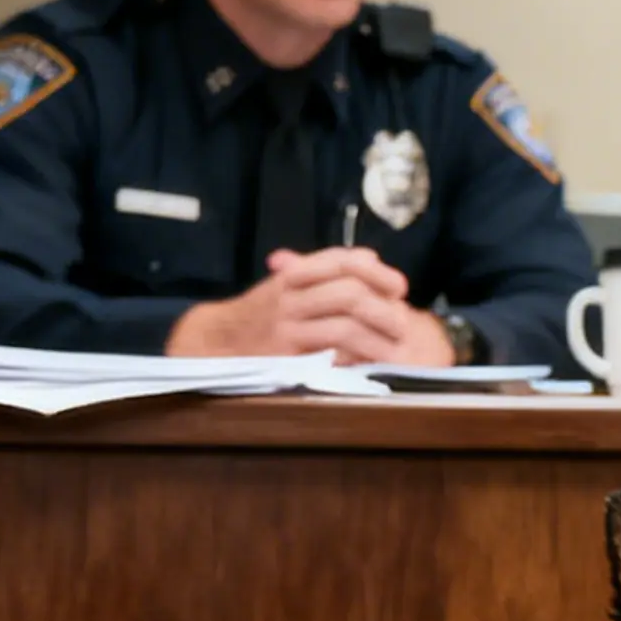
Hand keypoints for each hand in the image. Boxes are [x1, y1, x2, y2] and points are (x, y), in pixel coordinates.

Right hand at [169, 247, 434, 363]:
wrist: (217, 340)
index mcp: (294, 275)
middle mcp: (290, 298)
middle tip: (403, 324)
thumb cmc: (264, 312)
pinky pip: (330, 358)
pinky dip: (355, 361)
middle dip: (384, 309)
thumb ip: (326, 270)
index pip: (341, 261)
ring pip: (344, 328)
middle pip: (349, 294)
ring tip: (394, 349)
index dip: (377, 272)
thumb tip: (369, 256)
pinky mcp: (285, 359)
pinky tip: (369, 365)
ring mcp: (287, 329)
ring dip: (377, 339)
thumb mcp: (289, 283)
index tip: (400, 287)